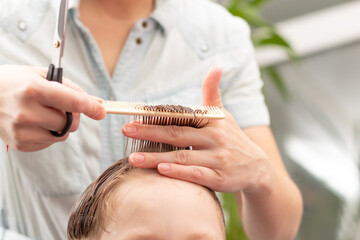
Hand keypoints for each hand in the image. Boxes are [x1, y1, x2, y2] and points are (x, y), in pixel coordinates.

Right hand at [0, 65, 105, 151]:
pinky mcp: (20, 144)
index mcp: (34, 90)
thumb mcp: (41, 74)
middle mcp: (27, 112)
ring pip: (62, 135)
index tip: (101, 111)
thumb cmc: (14, 82)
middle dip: (73, 116)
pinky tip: (35, 122)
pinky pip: (50, 142)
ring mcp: (21, 131)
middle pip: (71, 123)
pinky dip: (49, 133)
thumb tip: (96, 104)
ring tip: (45, 113)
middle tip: (62, 106)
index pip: (74, 103)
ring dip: (61, 125)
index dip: (92, 107)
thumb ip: (70, 88)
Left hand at [122, 67, 274, 192]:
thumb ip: (213, 93)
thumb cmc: (233, 139)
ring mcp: (218, 159)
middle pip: (177, 134)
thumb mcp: (224, 115)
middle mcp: (215, 139)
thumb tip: (215, 67)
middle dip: (149, 132)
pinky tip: (161, 171)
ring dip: (156, 157)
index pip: (181, 117)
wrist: (257, 168)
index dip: (158, 116)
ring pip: (183, 157)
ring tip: (133, 157)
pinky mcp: (220, 178)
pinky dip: (179, 173)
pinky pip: (197, 175)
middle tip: (125, 130)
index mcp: (213, 122)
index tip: (134, 114)